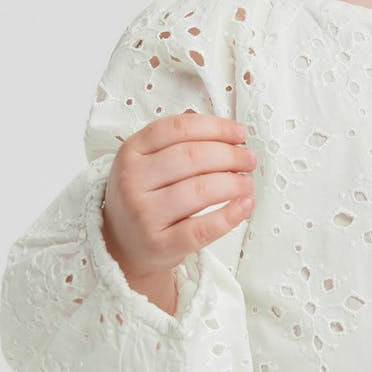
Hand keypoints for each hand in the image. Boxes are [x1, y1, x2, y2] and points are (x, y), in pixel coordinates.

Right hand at [101, 111, 255, 281]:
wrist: (123, 244)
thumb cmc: (144, 198)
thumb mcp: (146, 163)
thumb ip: (179, 143)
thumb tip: (227, 133)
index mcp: (131, 152)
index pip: (179, 128)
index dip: (216, 127)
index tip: (239, 134)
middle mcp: (132, 180)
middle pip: (193, 157)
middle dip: (231, 155)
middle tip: (248, 160)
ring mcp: (144, 213)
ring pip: (201, 190)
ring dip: (234, 183)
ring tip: (246, 183)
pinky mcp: (160, 244)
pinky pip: (203, 228)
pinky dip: (230, 215)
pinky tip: (244, 205)